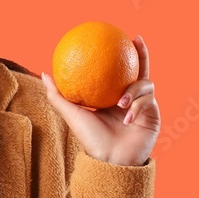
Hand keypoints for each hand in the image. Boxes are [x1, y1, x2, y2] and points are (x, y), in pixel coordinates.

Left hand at [42, 35, 159, 165]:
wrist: (110, 161)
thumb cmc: (90, 139)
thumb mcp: (72, 114)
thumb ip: (58, 95)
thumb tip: (44, 72)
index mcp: (114, 97)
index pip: (120, 70)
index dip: (123, 53)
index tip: (120, 36)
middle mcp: (131, 99)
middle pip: (141, 71)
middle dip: (142, 54)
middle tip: (137, 39)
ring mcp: (144, 107)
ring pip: (146, 85)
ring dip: (133, 91)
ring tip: (120, 103)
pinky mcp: (153, 116)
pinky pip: (149, 102)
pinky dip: (137, 107)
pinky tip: (126, 116)